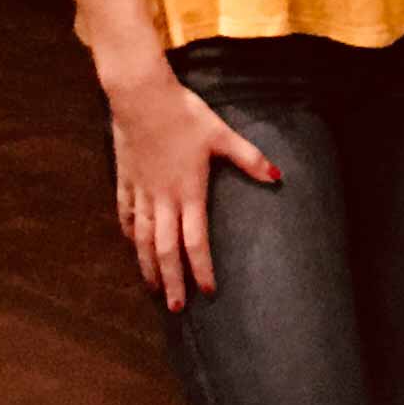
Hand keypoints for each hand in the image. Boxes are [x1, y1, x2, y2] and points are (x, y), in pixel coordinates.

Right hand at [107, 59, 280, 310]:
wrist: (141, 96)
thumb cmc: (184, 114)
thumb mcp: (221, 134)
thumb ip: (248, 158)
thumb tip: (277, 176)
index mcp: (189, 192)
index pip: (196, 241)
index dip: (201, 268)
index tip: (207, 291)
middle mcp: (163, 198)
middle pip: (165, 249)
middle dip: (171, 280)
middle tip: (176, 307)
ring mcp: (142, 191)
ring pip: (143, 238)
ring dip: (147, 265)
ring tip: (152, 288)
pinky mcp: (126, 180)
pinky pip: (127, 214)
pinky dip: (130, 233)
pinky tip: (132, 245)